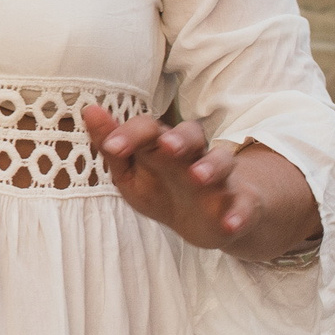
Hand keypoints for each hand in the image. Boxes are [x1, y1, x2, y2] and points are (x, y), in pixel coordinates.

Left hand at [80, 105, 317, 260]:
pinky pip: (244, 205)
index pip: (149, 129)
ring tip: (198, 177)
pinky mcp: (240, 202)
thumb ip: (112, 147)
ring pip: (222, 161)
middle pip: (191, 134)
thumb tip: (89, 111)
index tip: (112, 147)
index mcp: (163, 144)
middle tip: (166, 146)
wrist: (205, 220)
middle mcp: (193, 154)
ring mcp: (219, 178)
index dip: (131, 134)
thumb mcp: (131, 171)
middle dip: (180, 138)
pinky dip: (239, 213)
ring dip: (210, 167)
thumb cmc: (161, 187)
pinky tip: (229, 224)